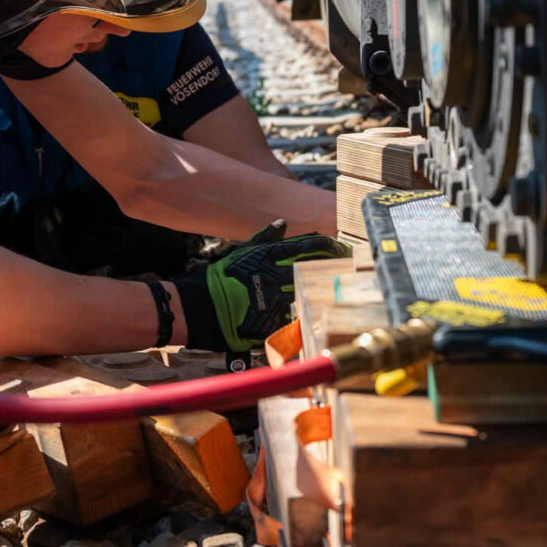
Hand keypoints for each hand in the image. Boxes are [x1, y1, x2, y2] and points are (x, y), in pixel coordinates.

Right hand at [173, 220, 349, 351]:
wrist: (195, 308)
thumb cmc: (217, 279)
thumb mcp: (240, 253)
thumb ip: (265, 239)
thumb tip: (283, 223)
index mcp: (269, 256)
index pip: (309, 245)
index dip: (330, 246)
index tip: (343, 248)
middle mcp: (274, 276)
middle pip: (316, 268)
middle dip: (334, 267)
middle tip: (350, 267)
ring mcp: (274, 301)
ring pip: (310, 293)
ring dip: (324, 291)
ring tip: (339, 290)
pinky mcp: (271, 323)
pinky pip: (295, 319)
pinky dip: (306, 315)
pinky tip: (318, 314)